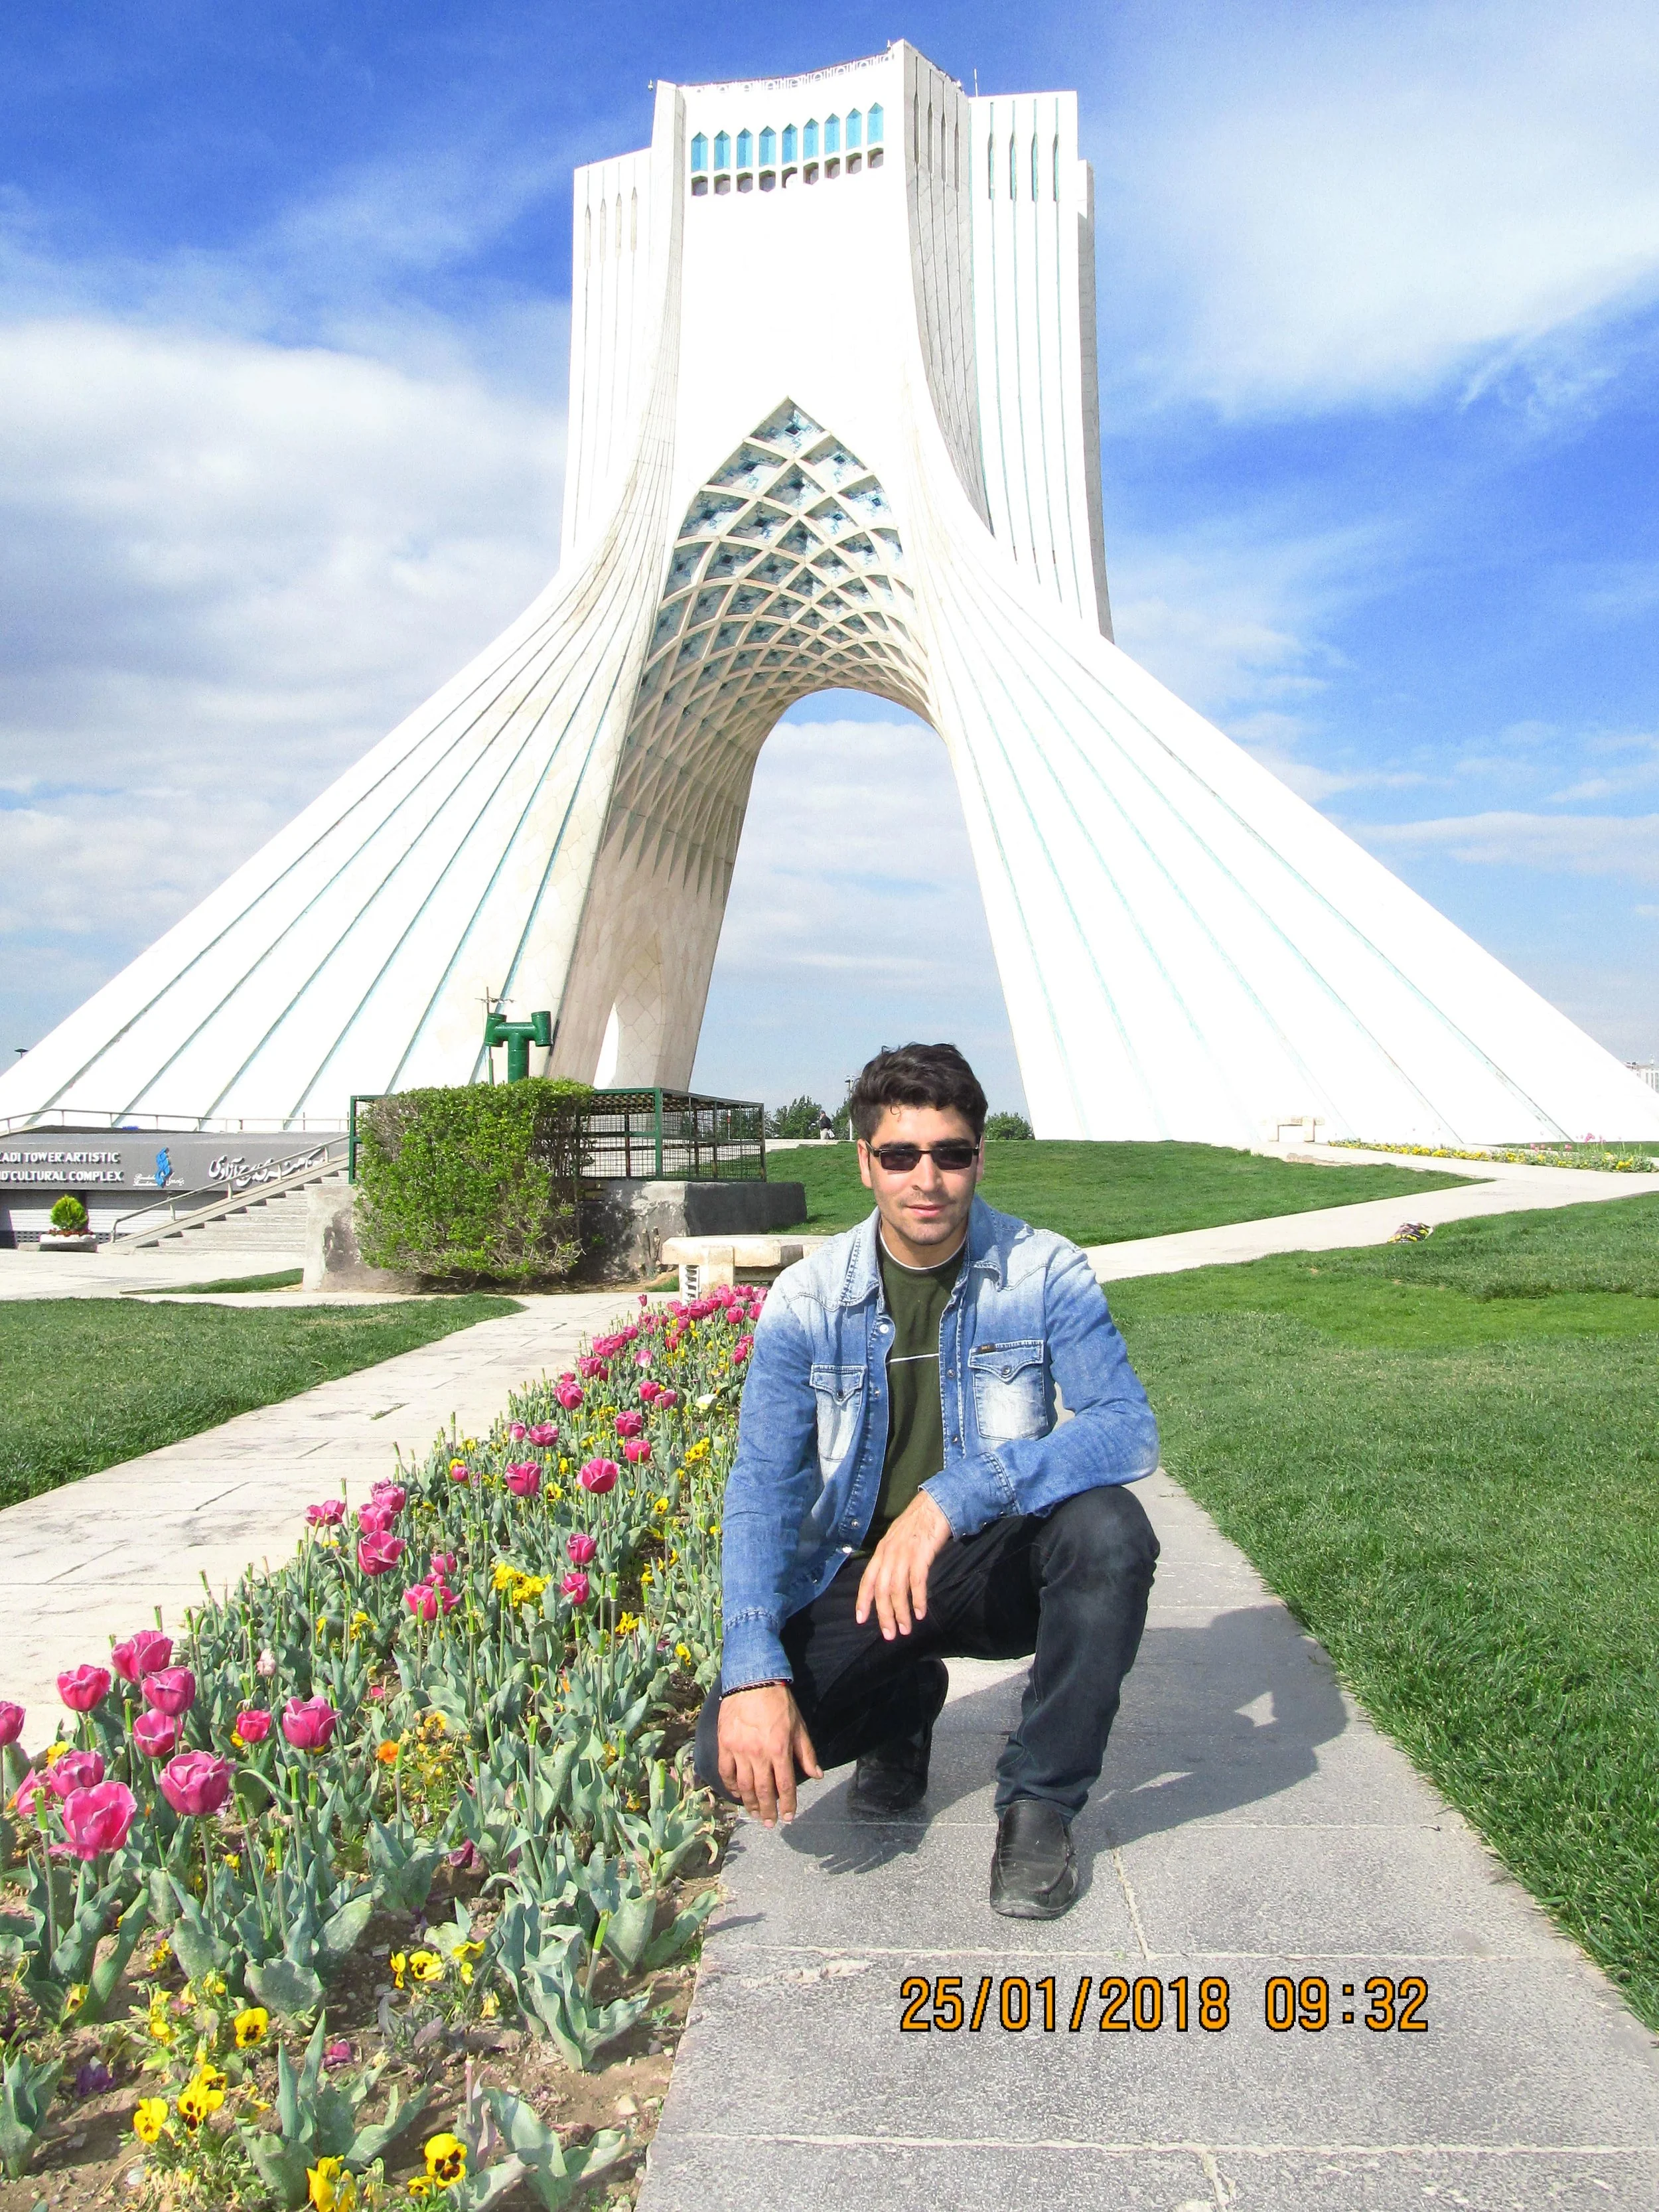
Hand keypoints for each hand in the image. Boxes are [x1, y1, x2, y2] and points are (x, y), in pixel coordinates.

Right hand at [717, 1683, 821, 1826]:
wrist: (752, 1681)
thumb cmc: (779, 1703)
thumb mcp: (799, 1727)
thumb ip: (806, 1753)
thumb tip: (816, 1776)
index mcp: (779, 1750)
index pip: (785, 1786)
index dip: (788, 1804)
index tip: (789, 1817)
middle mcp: (758, 1754)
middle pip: (764, 1791)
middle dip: (768, 1811)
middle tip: (770, 1824)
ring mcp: (739, 1750)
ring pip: (744, 1786)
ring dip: (750, 1804)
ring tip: (755, 1815)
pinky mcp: (724, 1744)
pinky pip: (726, 1772)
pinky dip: (731, 1786)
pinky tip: (737, 1794)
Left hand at [855, 1491, 951, 1640]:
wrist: (935, 1504)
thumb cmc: (918, 1524)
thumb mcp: (898, 1541)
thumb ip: (892, 1559)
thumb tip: (890, 1583)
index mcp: (881, 1551)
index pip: (867, 1580)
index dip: (863, 1601)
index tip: (861, 1620)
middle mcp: (888, 1554)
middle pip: (881, 1590)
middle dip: (884, 1615)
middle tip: (890, 1634)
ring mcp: (904, 1554)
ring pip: (896, 1589)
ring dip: (901, 1612)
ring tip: (905, 1629)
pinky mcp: (921, 1554)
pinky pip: (916, 1582)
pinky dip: (917, 1599)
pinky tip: (920, 1613)